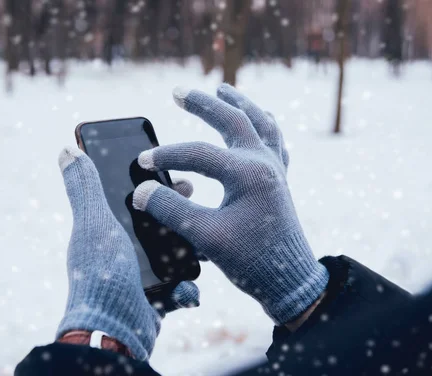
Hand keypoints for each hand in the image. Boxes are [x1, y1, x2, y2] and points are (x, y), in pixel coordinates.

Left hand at [56, 147, 198, 359]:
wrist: (114, 329)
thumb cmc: (100, 273)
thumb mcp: (93, 224)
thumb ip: (83, 188)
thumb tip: (66, 151)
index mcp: (110, 231)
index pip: (138, 200)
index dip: (158, 186)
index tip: (176, 175)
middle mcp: (126, 252)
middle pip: (161, 224)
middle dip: (180, 212)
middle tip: (193, 202)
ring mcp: (142, 276)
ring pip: (176, 254)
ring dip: (191, 249)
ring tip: (204, 243)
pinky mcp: (157, 298)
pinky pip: (180, 289)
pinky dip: (187, 288)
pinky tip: (187, 286)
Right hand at [133, 84, 328, 324]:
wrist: (290, 281)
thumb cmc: (250, 261)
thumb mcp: (205, 236)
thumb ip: (171, 210)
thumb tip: (141, 191)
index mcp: (248, 173)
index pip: (198, 154)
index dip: (167, 156)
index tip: (142, 163)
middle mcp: (264, 163)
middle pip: (233, 119)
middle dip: (204, 104)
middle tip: (178, 91)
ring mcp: (275, 170)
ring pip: (260, 123)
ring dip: (240, 104)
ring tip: (223, 89)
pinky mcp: (279, 180)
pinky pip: (275, 141)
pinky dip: (264, 125)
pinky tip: (259, 120)